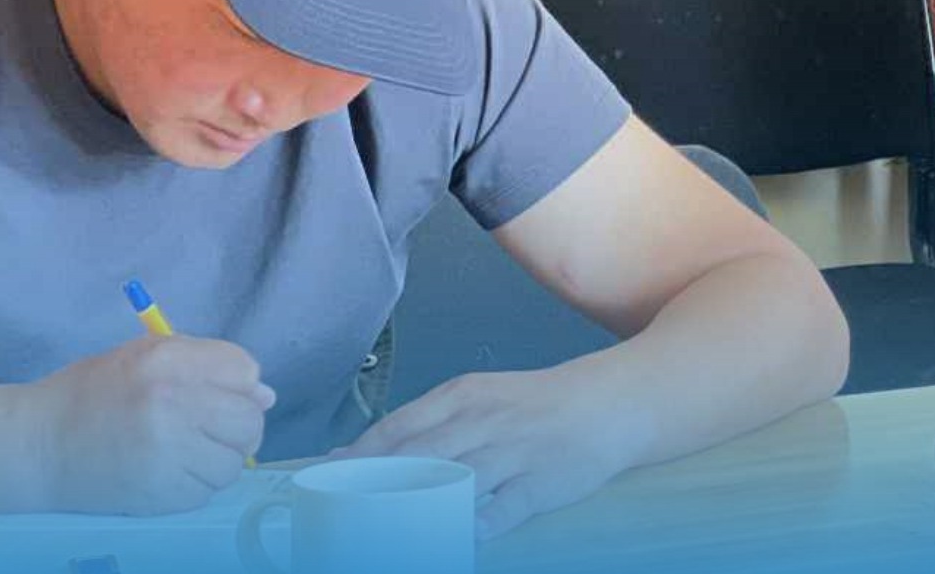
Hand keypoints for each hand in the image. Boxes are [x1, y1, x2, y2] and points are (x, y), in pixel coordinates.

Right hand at [30, 336, 271, 515]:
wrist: (34, 446)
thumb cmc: (89, 395)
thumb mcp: (143, 358)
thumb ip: (205, 366)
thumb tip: (265, 395)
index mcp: (167, 360)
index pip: (245, 370)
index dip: (238, 385)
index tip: (218, 394)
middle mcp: (171, 402)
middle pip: (249, 419)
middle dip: (237, 426)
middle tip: (208, 430)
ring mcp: (167, 451)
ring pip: (233, 462)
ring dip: (217, 460)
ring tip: (184, 452)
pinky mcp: (159, 492)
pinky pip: (207, 492)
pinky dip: (196, 485)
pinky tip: (168, 472)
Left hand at [336, 370, 640, 539]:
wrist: (609, 404)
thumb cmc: (532, 406)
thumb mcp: (479, 400)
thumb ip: (424, 425)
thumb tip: (356, 454)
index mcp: (464, 396)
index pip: (399, 428)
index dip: (359, 458)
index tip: (325, 483)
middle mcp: (485, 421)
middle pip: (419, 457)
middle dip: (376, 487)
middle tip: (341, 516)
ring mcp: (515, 452)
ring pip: (457, 481)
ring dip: (419, 507)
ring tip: (383, 535)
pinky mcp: (542, 482)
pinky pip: (506, 507)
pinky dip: (482, 522)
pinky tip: (462, 538)